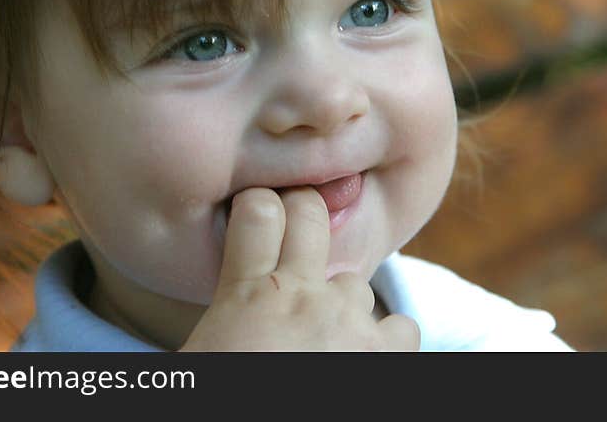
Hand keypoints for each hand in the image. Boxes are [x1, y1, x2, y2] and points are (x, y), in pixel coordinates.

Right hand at [179, 186, 419, 350]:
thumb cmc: (222, 401)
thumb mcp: (205, 355)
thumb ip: (229, 319)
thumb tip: (234, 315)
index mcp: (245, 295)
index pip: (256, 210)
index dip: (259, 204)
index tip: (260, 212)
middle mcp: (300, 294)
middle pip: (311, 215)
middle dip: (305, 215)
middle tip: (299, 244)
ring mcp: (347, 320)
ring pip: (354, 282)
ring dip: (342, 302)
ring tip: (326, 339)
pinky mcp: (387, 355)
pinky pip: (400, 326)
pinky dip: (386, 340)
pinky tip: (366, 360)